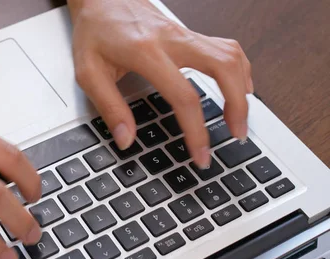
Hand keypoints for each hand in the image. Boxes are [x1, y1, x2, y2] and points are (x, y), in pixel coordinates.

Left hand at [68, 0, 252, 167]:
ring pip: (231, 55)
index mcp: (147, 52)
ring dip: (242, 87)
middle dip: (238, 106)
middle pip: (224, 68)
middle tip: (236, 135)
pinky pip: (225, 48)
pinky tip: (237, 87)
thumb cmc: (94, 31)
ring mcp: (184, 33)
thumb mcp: (89, 72)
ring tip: (239, 117)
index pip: (184, 96)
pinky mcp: (189, 32)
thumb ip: (109, 107)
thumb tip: (126, 139)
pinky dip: (238, 69)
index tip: (201, 155)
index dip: (197, 131)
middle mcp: (173, 40)